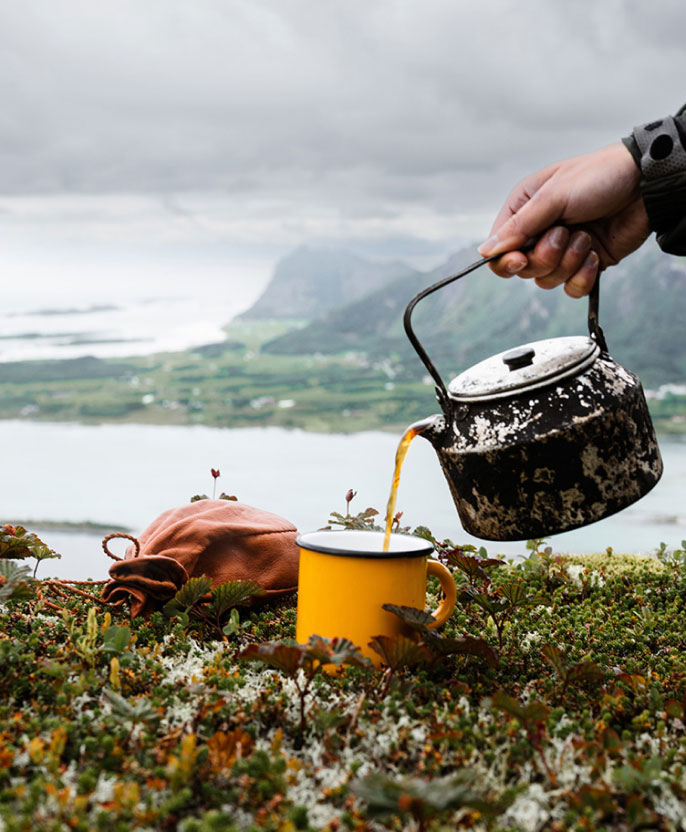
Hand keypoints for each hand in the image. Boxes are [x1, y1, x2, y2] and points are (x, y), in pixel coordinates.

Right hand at [478, 142, 650, 296]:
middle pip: (523, 269)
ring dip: (569, 262)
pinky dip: (583, 275)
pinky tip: (595, 255)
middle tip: (565, 234)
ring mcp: (562, 251)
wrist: (646, 184)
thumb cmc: (599, 176)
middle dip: (546, 256)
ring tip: (586, 236)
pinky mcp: (583, 265)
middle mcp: (539, 232)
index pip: (498, 250)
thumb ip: (519, 227)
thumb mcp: (553, 196)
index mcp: (524, 211)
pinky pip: (571, 288)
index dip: (506, 261)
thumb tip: (486, 251)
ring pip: (547, 281)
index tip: (520, 259)